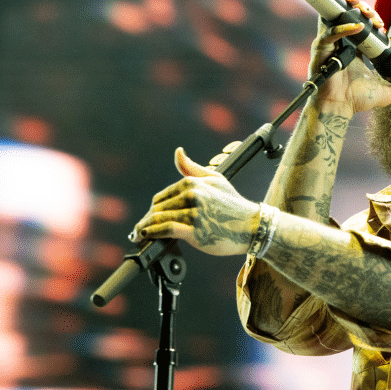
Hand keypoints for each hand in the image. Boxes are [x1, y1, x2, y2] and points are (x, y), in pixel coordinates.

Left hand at [131, 147, 258, 255]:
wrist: (252, 226)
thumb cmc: (234, 204)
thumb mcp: (215, 179)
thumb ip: (192, 168)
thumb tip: (178, 152)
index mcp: (193, 183)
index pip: (163, 196)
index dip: (155, 208)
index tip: (151, 217)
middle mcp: (191, 196)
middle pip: (159, 208)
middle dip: (149, 219)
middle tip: (142, 228)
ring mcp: (193, 213)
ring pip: (159, 218)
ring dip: (145, 227)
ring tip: (138, 234)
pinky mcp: (194, 231)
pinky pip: (166, 230)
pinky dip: (152, 233)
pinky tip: (145, 236)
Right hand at [310, 0, 390, 114]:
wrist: (338, 108)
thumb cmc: (355, 100)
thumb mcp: (386, 93)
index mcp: (355, 49)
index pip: (363, 25)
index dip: (373, 20)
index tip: (382, 25)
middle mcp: (341, 43)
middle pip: (351, 15)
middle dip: (365, 11)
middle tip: (376, 19)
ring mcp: (330, 44)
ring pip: (338, 16)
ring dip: (353, 9)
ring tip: (367, 13)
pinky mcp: (321, 49)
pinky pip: (331, 32)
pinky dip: (344, 27)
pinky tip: (359, 26)